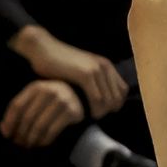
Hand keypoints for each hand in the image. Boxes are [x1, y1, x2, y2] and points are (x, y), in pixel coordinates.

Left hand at [0, 80, 83, 147]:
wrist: (82, 99)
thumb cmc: (52, 102)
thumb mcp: (35, 100)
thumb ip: (19, 111)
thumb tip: (4, 130)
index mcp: (36, 86)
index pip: (16, 106)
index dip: (9, 122)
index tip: (7, 135)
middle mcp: (50, 90)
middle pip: (27, 117)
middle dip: (21, 134)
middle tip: (19, 143)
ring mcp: (62, 100)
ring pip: (39, 126)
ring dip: (31, 139)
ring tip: (29, 145)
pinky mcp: (72, 111)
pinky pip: (52, 131)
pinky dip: (44, 140)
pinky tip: (41, 144)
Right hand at [13, 27, 127, 117]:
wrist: (43, 49)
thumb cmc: (58, 63)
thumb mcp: (81, 69)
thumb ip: (92, 79)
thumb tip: (101, 97)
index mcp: (106, 65)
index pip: (123, 89)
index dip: (117, 103)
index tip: (106, 111)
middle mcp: (104, 67)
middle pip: (118, 96)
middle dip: (110, 110)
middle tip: (97, 116)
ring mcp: (96, 70)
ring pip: (109, 99)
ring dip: (102, 111)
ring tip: (92, 117)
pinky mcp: (85, 75)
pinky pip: (97, 98)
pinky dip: (95, 109)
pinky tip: (87, 114)